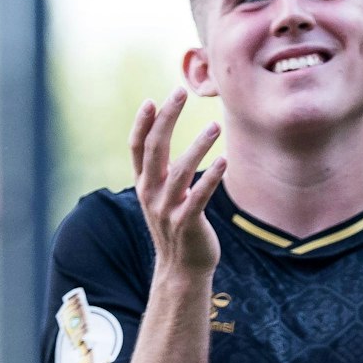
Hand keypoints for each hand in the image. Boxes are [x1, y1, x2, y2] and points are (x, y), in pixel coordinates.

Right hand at [129, 87, 225, 275]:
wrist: (182, 269)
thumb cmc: (177, 225)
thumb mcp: (163, 196)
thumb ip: (162, 170)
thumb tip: (164, 139)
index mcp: (144, 184)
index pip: (137, 147)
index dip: (142, 123)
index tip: (152, 99)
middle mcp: (150, 193)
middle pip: (155, 148)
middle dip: (166, 118)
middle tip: (180, 93)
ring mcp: (166, 209)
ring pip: (180, 170)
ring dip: (197, 146)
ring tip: (215, 125)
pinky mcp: (186, 223)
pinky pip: (199, 196)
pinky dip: (212, 177)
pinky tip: (225, 160)